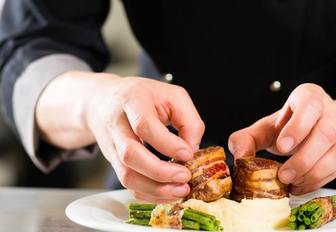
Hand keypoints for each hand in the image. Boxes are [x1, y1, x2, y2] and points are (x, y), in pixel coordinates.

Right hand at [37, 71, 203, 202]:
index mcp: (132, 101)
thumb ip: (188, 121)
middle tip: (185, 176)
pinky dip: (148, 193)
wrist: (103, 100)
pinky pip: (127, 183)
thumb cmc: (144, 96)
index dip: (167, 144)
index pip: (144, 125)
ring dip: (155, 188)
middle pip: (130, 154)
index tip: (187, 154)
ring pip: (126, 175)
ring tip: (180, 190)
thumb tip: (191, 151)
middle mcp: (116, 124)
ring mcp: (111, 145)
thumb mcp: (172, 96)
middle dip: (160, 172)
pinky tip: (167, 192)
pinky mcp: (112, 161)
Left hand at [229, 83, 335, 194]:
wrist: (304, 134)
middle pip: (326, 132)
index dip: (298, 126)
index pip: (309, 104)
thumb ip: (246, 139)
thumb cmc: (285, 129)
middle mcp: (330, 110)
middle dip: (304, 159)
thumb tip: (242, 156)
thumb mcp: (262, 129)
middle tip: (284, 175)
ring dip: (313, 173)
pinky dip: (319, 180)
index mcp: (308, 96)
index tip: (282, 146)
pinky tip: (302, 186)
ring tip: (291, 183)